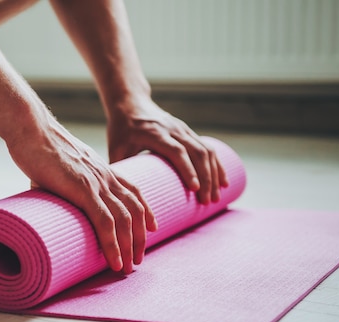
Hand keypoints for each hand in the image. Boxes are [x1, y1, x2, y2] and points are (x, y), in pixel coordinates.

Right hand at [9, 119, 156, 273]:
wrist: (31, 129)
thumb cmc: (39, 147)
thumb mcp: (59, 168)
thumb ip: (60, 184)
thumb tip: (46, 198)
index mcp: (103, 170)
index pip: (135, 192)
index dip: (145, 212)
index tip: (149, 231)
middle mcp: (106, 177)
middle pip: (135, 210)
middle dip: (140, 239)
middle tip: (137, 260)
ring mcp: (96, 183)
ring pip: (125, 219)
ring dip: (129, 247)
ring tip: (128, 267)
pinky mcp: (82, 189)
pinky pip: (105, 221)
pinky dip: (113, 244)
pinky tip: (115, 260)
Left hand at [107, 101, 228, 203]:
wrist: (130, 103)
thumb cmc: (121, 128)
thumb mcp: (116, 147)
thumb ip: (121, 170)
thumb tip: (122, 197)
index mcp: (155, 133)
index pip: (177, 150)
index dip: (187, 169)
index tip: (195, 188)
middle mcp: (173, 129)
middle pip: (196, 152)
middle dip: (205, 178)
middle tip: (207, 202)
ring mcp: (183, 129)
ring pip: (206, 151)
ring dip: (214, 175)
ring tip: (216, 198)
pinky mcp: (188, 132)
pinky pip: (208, 148)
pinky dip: (217, 165)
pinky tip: (222, 182)